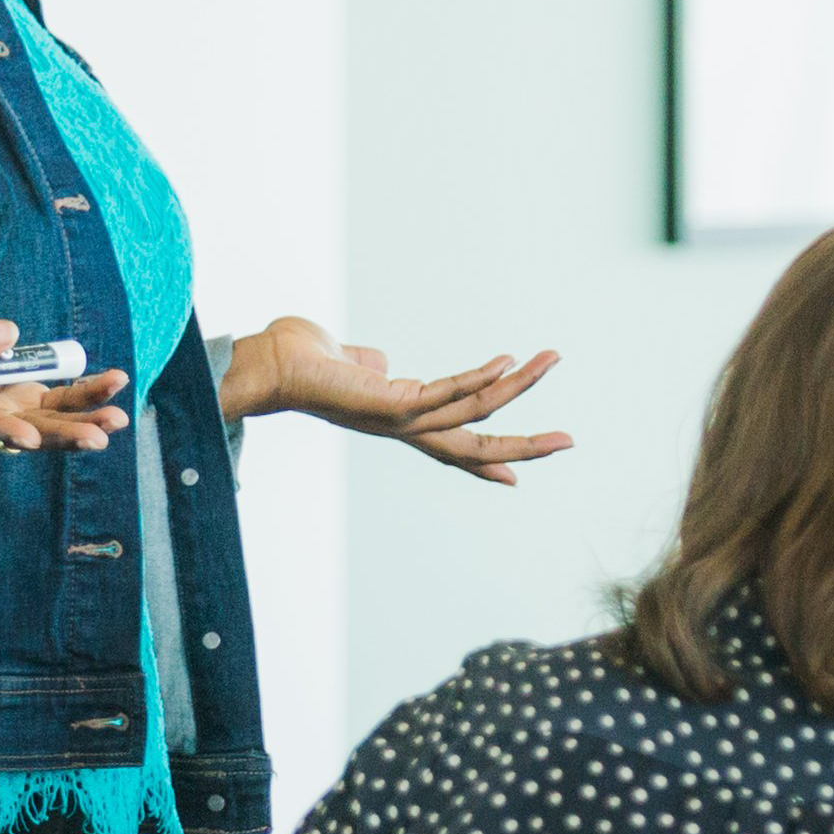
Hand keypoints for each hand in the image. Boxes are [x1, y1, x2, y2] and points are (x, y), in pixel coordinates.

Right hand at [0, 318, 132, 505]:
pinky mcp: (18, 400)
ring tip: (119, 417)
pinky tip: (113, 384)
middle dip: (62, 436)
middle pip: (25, 434)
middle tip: (97, 438)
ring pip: (48, 421)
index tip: (26, 437)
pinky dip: (83, 394)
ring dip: (83, 419)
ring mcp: (2, 414)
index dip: (0, 430)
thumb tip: (10, 333)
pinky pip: (55, 401)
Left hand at [221, 315, 574, 483]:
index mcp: (400, 421)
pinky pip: (445, 392)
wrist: (265, 365)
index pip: (453, 444)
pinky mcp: (389, 404)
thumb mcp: (350, 363)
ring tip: (553, 357)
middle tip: (569, 442)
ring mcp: (399, 420)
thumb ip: (373, 365)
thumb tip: (382, 361)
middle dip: (525, 446)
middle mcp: (403, 428)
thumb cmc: (299, 360)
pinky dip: (478, 377)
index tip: (518, 476)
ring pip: (473, 411)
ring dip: (519, 385)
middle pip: (476, 445)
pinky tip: (507, 361)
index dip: (487, 460)